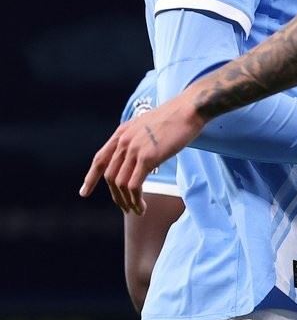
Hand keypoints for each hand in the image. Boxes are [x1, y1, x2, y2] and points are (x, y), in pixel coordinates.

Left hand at [79, 91, 203, 214]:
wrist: (189, 109)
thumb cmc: (176, 116)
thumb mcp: (148, 124)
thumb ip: (138, 138)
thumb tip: (140, 154)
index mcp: (122, 132)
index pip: (100, 159)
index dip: (91, 178)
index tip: (84, 192)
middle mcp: (124, 141)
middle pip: (110, 176)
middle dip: (116, 196)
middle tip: (125, 208)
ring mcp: (134, 149)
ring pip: (120, 184)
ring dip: (126, 201)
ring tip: (136, 210)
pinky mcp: (148, 158)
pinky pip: (134, 185)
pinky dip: (135, 199)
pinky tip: (142, 206)